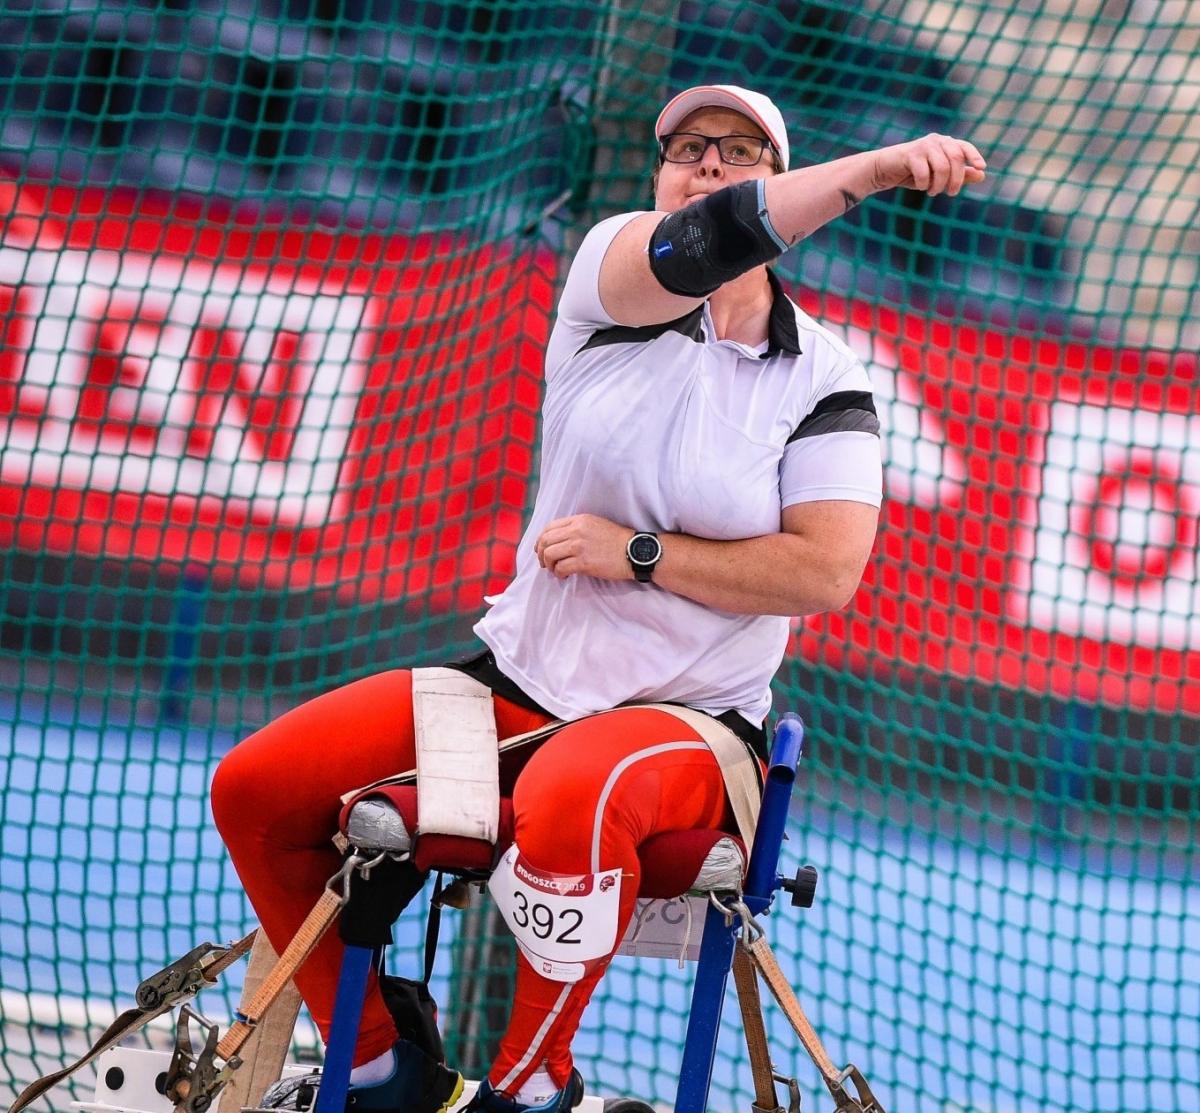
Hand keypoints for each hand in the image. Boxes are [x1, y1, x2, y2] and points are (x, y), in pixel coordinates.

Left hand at [535, 514, 634, 581]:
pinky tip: (564, 576)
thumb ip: (577, 528)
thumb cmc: (617, 540)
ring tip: (555, 570)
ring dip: (549, 565)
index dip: (540, 540)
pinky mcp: (583, 562)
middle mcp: (576, 531)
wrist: (633, 551)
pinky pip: (560, 568)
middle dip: (541, 554)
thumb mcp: (595, 525)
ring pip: (549, 555)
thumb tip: (559, 541)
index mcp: (579, 520)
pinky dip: (559, 574)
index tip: (540, 549)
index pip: (549, 527)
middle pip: (546, 541)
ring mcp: (579, 546)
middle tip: (544, 564)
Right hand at [870, 133, 986, 196]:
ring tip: (932, 192)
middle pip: (956, 159)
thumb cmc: (913, 173)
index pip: (964, 147)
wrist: (884, 169)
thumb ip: (959, 174)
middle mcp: (936, 141)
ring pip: (942, 167)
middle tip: (951, 193)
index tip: (981, 167)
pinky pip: (924, 173)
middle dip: (956, 179)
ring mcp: (924, 146)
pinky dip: (924, 184)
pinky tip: (921, 187)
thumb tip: (982, 175)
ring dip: (939, 185)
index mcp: (945, 143)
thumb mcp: (939, 176)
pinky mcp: (911, 154)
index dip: (974, 156)